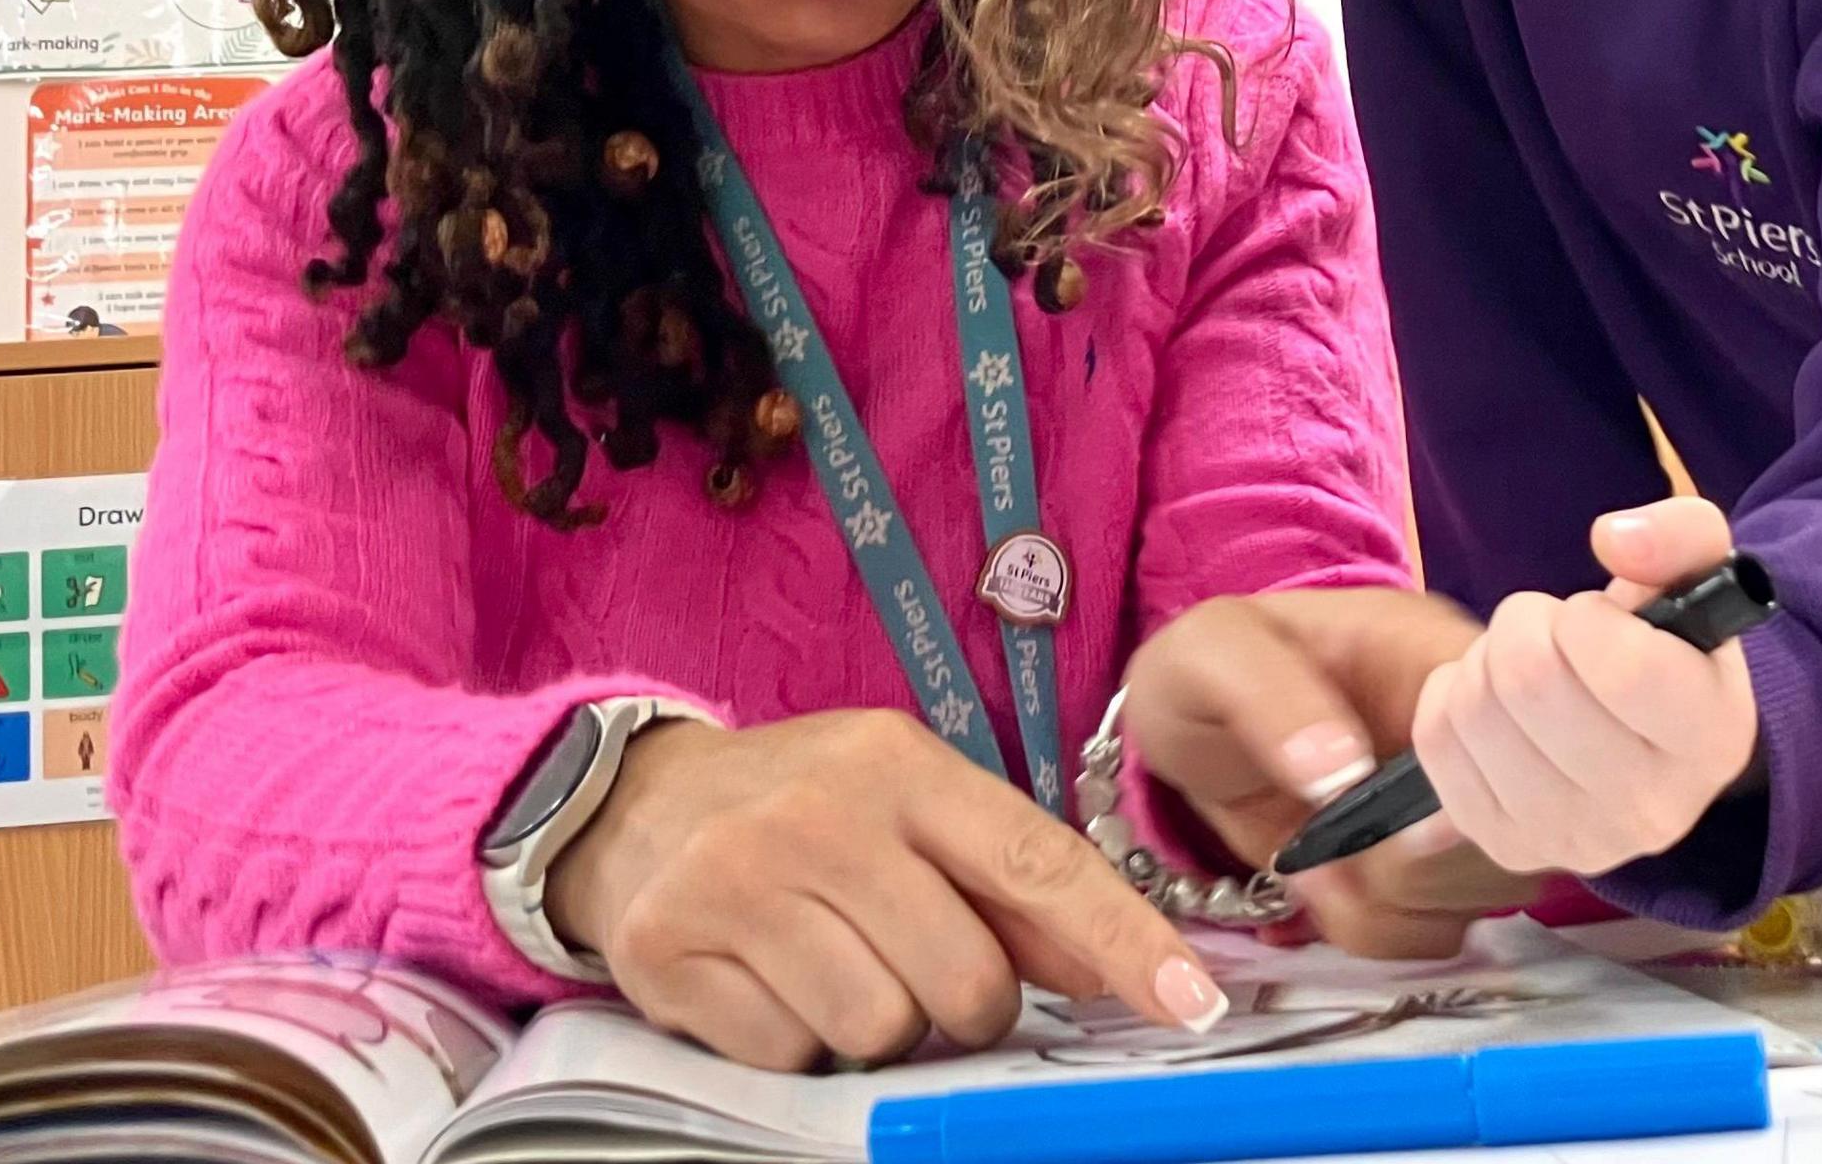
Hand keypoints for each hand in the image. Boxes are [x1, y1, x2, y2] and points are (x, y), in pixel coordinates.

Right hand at [547, 709, 1226, 1071]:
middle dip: (964, 1002)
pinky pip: (792, 1057)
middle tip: (915, 962)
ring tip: (834, 963)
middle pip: (966, 982)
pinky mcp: (671, 953)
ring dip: (877, 1024)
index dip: (1122, 941)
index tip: (1190, 1001)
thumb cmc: (805, 809)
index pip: (1037, 864)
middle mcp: (821, 814)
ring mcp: (738, 884)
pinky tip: (770, 979)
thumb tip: (1119, 967)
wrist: (631, 804)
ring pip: (881, 1030)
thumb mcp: (909, 807)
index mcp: (898, 765)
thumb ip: (1011, 884)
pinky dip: (796, 1040)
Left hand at [1119, 587, 1550, 957]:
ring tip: (1315, 860)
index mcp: (1445, 662)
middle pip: (1525, 825)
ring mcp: (1459, 810)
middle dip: (1419, 860)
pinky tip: (1323, 887)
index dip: (1470, 783)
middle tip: (1329, 843)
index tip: (1384, 810)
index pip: (1526, 728)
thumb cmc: (1211, 670)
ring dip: (1394, 900)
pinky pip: (1444, 929)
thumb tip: (1342, 771)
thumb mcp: (1217, 656)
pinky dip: (1379, 929)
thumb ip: (1275, 698)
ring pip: (1491, 887)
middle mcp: (1477, 740)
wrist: (1192, 731)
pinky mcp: (1429, 871)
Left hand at [1411, 498, 1758, 877]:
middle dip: (1526, 627)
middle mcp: (1649, 811)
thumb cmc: (1669, 652)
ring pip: (1476, 710)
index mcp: (1711, 740)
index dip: (1588, 618)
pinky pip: (1436, 743)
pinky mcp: (1508, 848)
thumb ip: (1679, 534)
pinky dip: (1450, 700)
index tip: (1594, 616)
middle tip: (1551, 634)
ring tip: (1526, 671)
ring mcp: (1574, 842)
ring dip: (1485, 663)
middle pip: (1530, 680)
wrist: (1646, 745)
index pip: (1623, 666)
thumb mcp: (1696, 580)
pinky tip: (1495, 708)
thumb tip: (1615, 538)